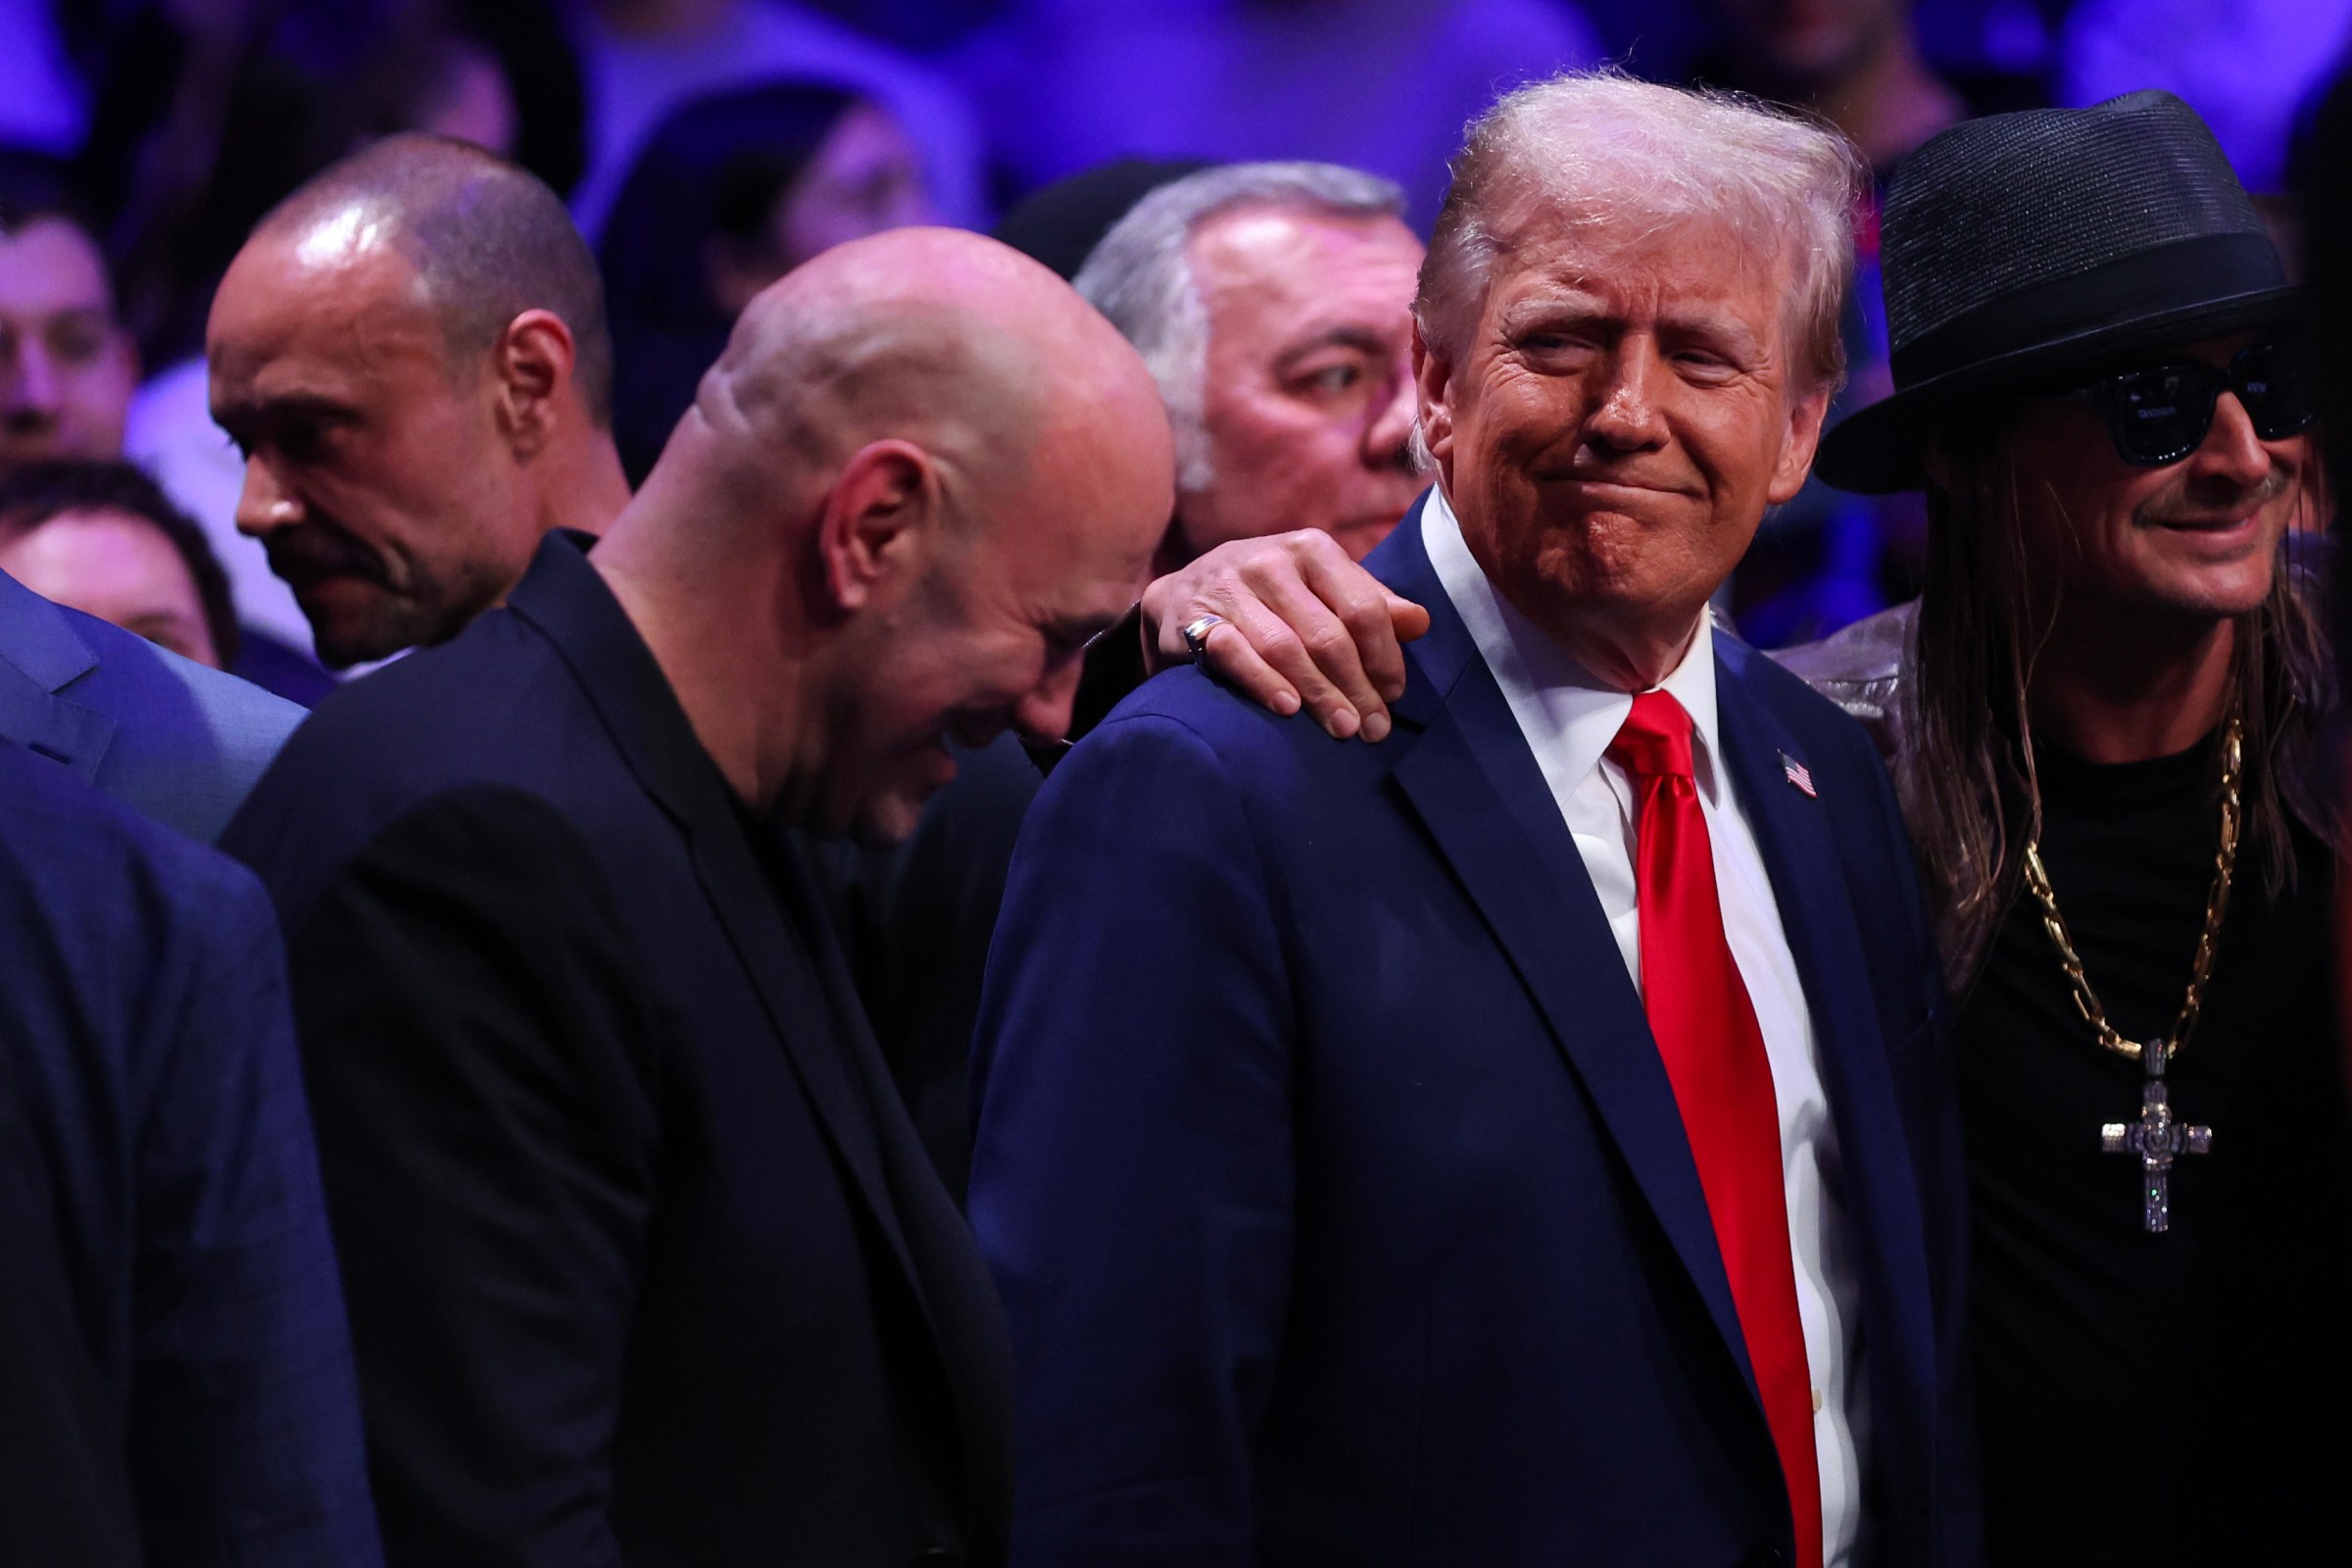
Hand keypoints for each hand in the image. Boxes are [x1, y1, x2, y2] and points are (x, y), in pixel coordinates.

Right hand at [1139, 531, 1431, 740]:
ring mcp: (1229, 587)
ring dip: (1318, 693)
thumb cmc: (1272, 594)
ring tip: (1341, 729)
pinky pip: (1233, 652)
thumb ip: (1370, 604)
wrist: (1188, 589)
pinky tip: (1287, 709)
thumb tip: (1421, 623)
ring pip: (1284, 647)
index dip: (1384, 657)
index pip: (1362, 608)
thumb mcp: (1323, 587)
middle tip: (1371, 728)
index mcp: (1312, 549)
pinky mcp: (1194, 616)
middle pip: (1326, 634)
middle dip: (1355, 686)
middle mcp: (1270, 560)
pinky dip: (1262, 682)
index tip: (1392, 695)